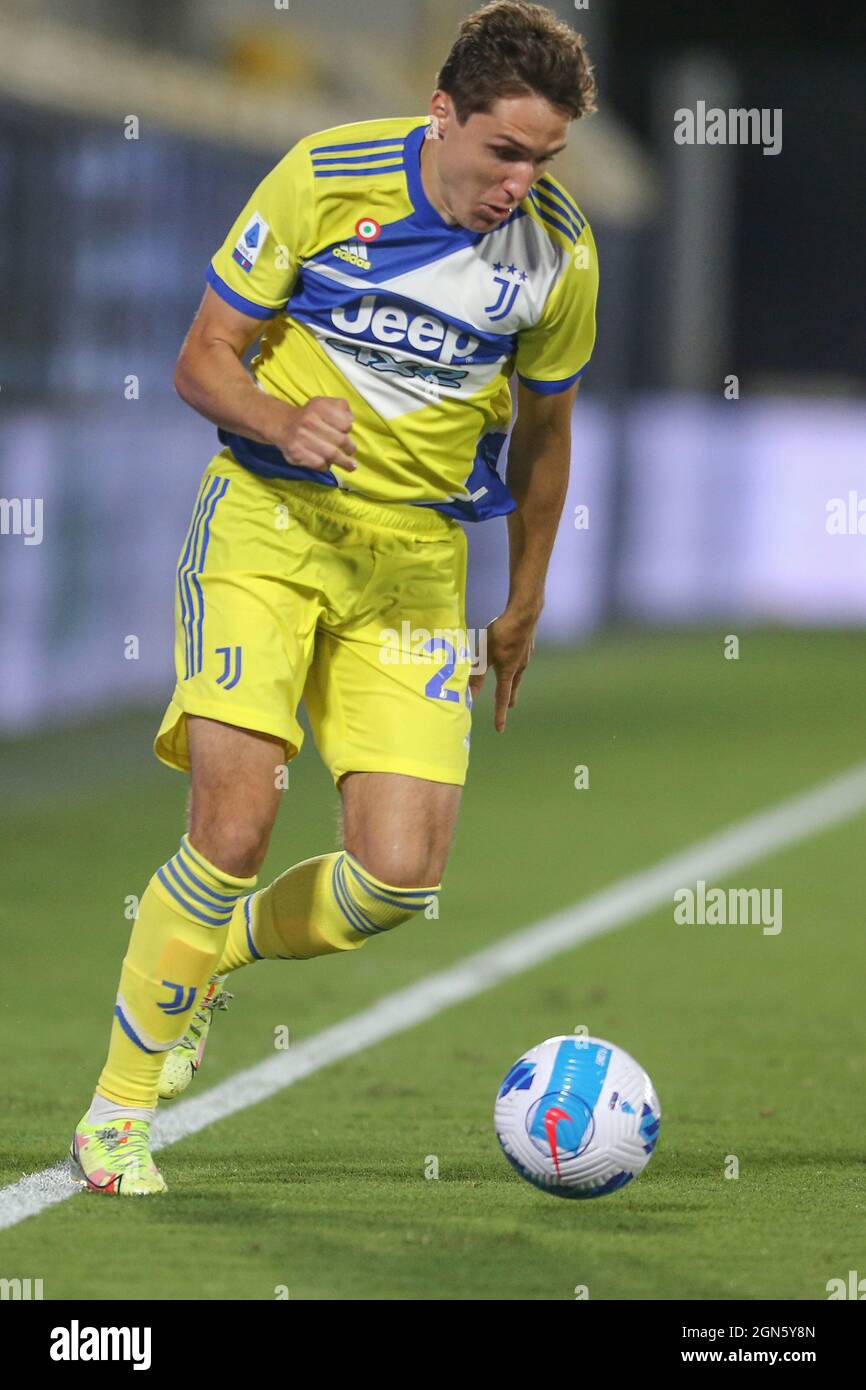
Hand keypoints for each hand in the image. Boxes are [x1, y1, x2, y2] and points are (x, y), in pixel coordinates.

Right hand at [273, 396, 355, 472]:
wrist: (282, 424)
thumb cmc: (309, 416)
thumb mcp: (324, 403)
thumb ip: (340, 407)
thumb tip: (351, 419)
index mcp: (319, 407)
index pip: (344, 423)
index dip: (349, 429)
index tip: (347, 432)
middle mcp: (310, 421)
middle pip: (340, 440)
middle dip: (349, 448)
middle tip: (350, 451)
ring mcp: (302, 438)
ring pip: (331, 454)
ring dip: (343, 462)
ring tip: (350, 466)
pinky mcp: (297, 453)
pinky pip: (319, 464)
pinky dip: (326, 465)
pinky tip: (328, 464)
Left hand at [468, 610, 537, 732]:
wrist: (525, 612)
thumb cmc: (502, 633)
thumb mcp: (484, 654)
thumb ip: (477, 674)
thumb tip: (469, 694)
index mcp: (508, 671)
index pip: (503, 698)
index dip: (500, 714)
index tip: (499, 729)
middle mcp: (520, 666)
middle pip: (514, 686)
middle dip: (511, 698)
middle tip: (510, 706)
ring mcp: (526, 654)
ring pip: (518, 672)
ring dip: (513, 680)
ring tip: (510, 681)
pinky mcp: (528, 643)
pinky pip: (520, 657)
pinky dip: (515, 662)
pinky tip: (514, 654)